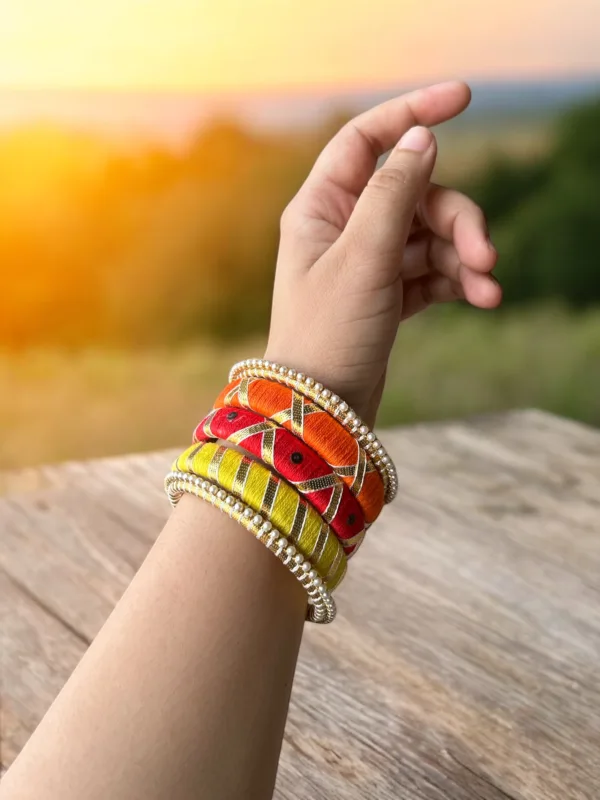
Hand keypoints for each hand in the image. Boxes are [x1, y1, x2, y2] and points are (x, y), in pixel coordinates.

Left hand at [265, 81, 500, 425]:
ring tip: (488, 286)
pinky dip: (456, 279)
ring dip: (463, 255)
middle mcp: (342, 229)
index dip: (412, 112)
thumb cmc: (327, 334)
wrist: (321, 411)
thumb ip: (393, 194)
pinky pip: (430, 271)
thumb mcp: (362, 258)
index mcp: (321, 208)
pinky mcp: (386, 295)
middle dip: (456, 218)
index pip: (366, 140)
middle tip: (486, 252)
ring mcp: (366, 262)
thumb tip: (421, 138)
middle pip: (415, 194)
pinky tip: (482, 297)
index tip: (464, 97)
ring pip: (429, 235)